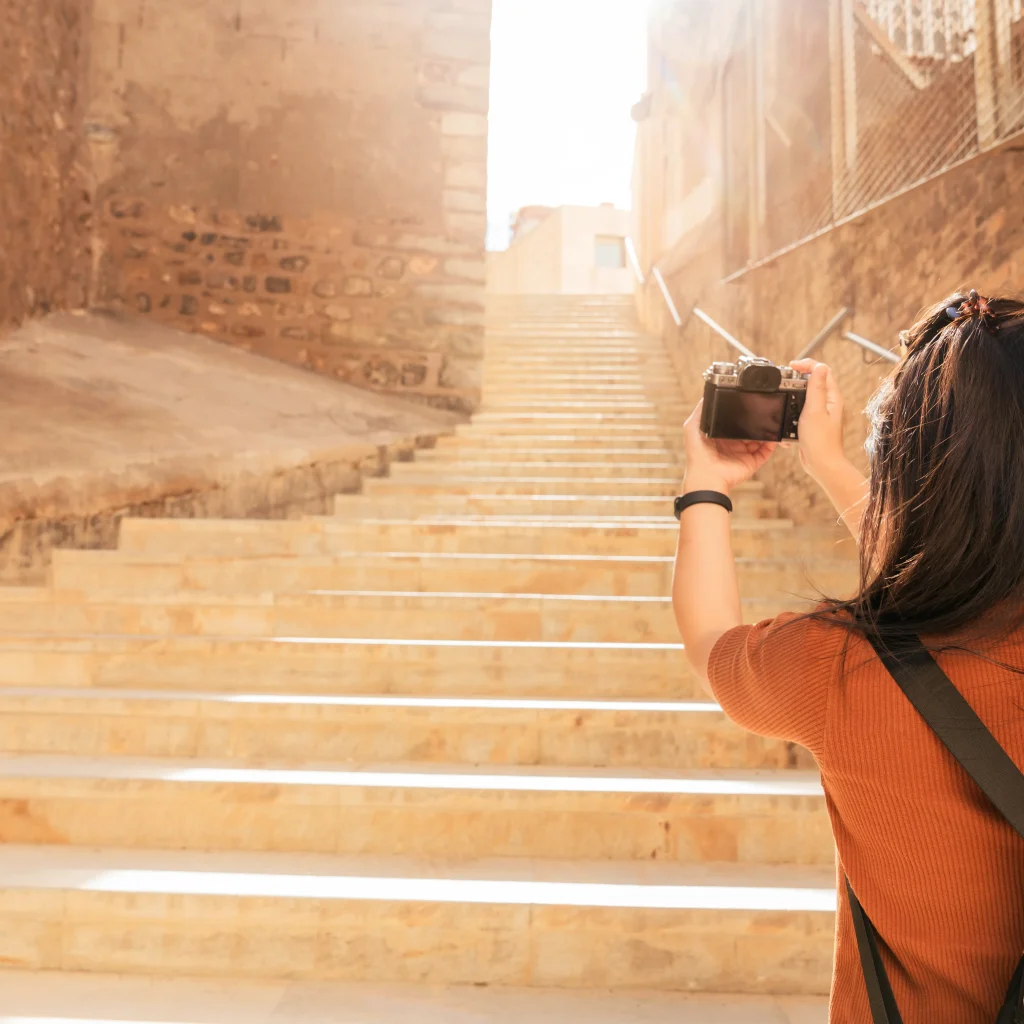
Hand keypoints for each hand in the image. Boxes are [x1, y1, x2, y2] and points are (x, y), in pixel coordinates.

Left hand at [682, 401, 776, 493]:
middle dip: (758, 421)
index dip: (743, 414)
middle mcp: (733, 444)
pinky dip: (772, 444)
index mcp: (721, 436)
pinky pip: (766, 451)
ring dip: (767, 431)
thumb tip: (707, 395)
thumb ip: (700, 412)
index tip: (750, 403)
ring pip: (760, 439)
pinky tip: (774, 436)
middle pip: (750, 429)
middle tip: (765, 411)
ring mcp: (744, 453)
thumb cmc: (697, 454)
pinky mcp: (752, 462)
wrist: (707, 477)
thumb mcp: (692, 428)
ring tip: (773, 422)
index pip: (735, 422)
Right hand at [789, 359, 847, 484]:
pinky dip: (792, 413)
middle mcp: (828, 404)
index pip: (823, 371)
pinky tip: (787, 419)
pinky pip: (800, 412)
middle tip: (785, 379)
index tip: (792, 366)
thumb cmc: (821, 441)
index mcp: (833, 397)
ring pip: (805, 397)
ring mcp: (820, 414)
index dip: (808, 365)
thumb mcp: (815, 410)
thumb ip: (816, 387)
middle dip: (798, 378)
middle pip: (813, 382)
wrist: (822, 465)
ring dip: (793, 396)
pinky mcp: (812, 424)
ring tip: (783, 397)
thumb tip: (819, 367)